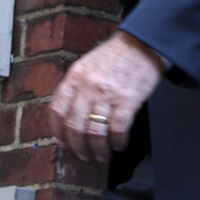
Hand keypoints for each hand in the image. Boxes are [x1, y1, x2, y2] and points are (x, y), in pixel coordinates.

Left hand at [49, 31, 164, 161]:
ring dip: (97, 150)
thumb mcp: (87, 65)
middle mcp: (88, 86)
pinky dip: (117, 142)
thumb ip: (75, 88)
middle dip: (78, 147)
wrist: (143, 43)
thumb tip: (67, 118)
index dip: (58, 133)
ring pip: (94, 133)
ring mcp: (108, 93)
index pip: (57, 111)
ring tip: (101, 155)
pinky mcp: (128, 99)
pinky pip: (117, 130)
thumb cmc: (114, 57)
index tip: (64, 143)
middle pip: (74, 127)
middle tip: (84, 155)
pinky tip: (119, 144)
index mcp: (75, 76)